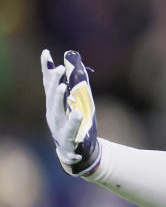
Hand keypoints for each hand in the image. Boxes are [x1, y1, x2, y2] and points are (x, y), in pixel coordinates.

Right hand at [41, 49, 101, 174]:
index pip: (49, 85)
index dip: (47, 69)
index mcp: (54, 105)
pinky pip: (70, 132)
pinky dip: (73, 123)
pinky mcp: (68, 141)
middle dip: (54, 82)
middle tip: (60, 68)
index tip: (46, 53)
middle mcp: (53, 115)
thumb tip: (77, 65)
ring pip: (58, 113)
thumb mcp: (75, 105)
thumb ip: (75, 87)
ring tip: (62, 88)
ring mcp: (58, 128)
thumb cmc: (75, 126)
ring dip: (59, 99)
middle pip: (52, 96)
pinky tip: (77, 114)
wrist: (75, 154)